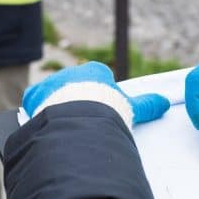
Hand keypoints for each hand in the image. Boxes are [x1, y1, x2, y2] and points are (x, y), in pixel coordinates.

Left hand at [23, 61, 170, 125]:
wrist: (77, 118)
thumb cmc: (107, 110)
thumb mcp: (130, 108)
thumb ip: (147, 104)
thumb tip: (165, 102)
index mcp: (94, 71)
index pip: (97, 80)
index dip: (99, 98)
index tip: (100, 112)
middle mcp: (71, 73)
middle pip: (74, 87)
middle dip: (76, 102)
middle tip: (81, 123)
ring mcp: (51, 83)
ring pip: (53, 94)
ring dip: (56, 107)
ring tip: (63, 128)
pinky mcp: (34, 95)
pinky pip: (34, 103)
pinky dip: (37, 113)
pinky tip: (44, 127)